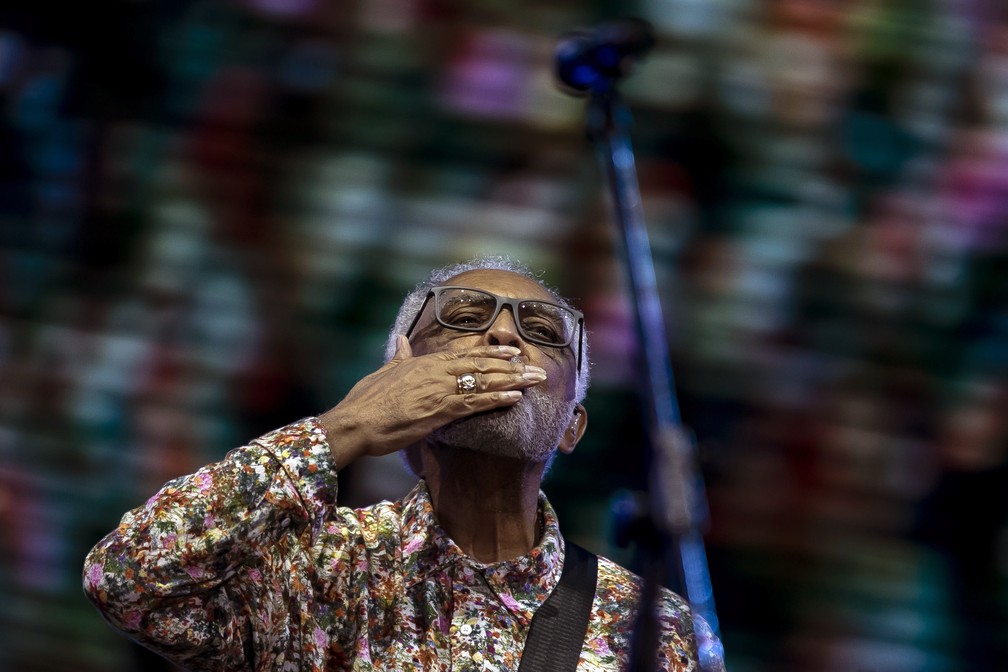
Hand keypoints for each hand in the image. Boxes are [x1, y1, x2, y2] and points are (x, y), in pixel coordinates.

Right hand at [319, 336, 546, 467]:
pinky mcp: (439, 412)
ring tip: (535, 381)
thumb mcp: (383, 372)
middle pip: (481, 366)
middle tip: (536, 368)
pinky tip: (514, 399)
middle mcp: (436, 373)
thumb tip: (401, 340)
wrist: (356, 421)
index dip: (492, 354)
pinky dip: (495, 400)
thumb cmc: (365, 400)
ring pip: (483, 383)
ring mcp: (439, 391)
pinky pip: (474, 405)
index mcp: (424, 363)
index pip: (465, 355)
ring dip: (512, 382)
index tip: (512, 352)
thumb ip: (398, 357)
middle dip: (511, 367)